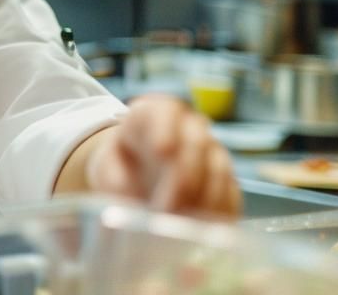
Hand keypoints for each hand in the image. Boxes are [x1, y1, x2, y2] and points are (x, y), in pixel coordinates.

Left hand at [84, 95, 239, 218]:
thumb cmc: (119, 168)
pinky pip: (231, 192)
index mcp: (154, 114)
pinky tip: (202, 228)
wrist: (135, 179)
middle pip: (197, 139)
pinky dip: (219, 211)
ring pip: (219, 166)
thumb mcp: (105, 167)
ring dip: (203, 197)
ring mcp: (210, 152)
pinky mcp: (225, 180)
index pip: (166, 109)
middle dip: (185, 174)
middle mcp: (188, 127)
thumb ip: (111, 175)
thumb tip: (125, 190)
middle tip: (167, 207)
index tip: (162, 151)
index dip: (167, 127)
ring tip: (180, 224)